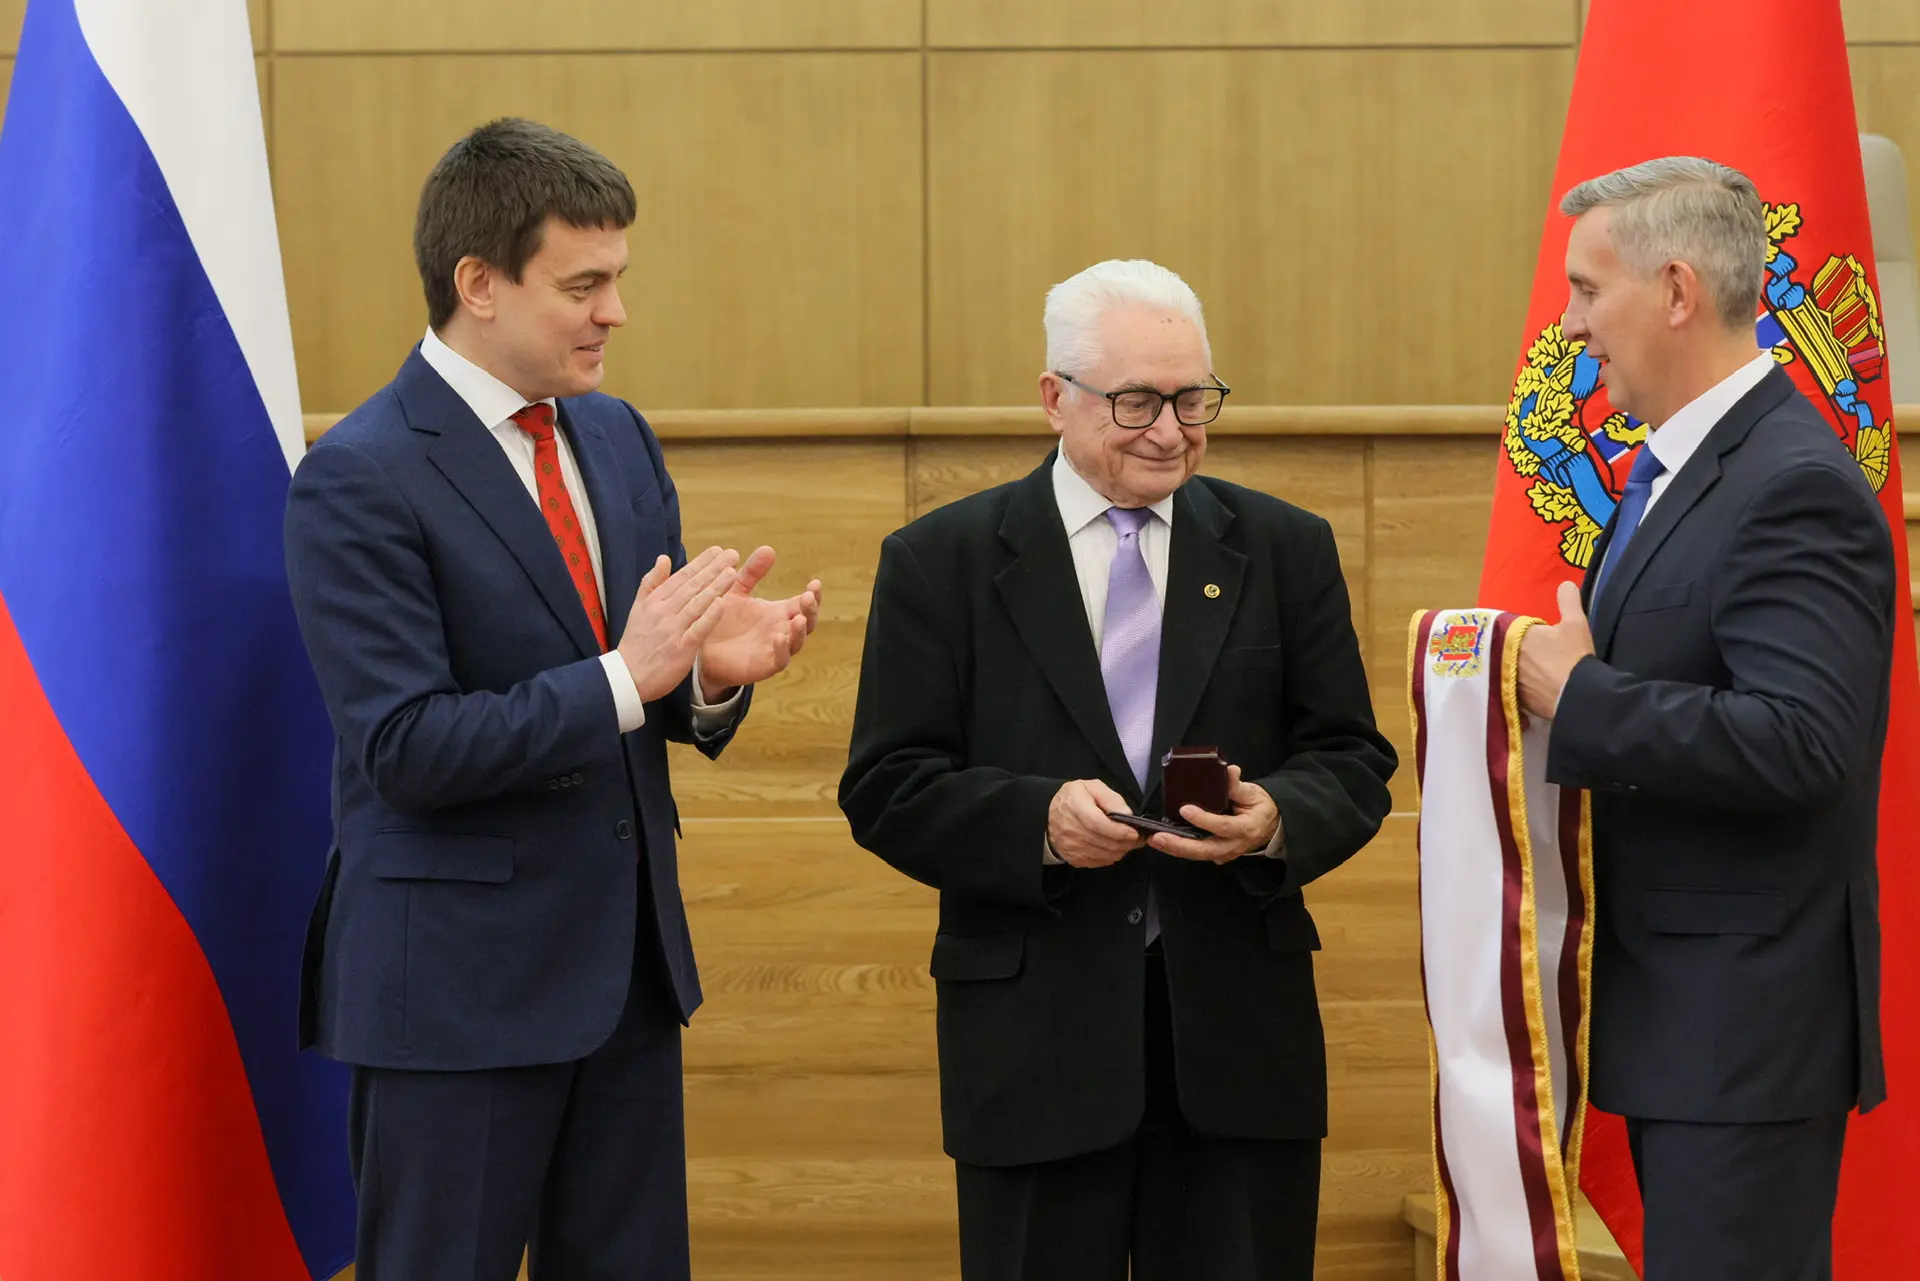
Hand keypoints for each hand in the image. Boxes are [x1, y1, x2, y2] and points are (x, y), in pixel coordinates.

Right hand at [617, 546, 739, 701]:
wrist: (627, 677)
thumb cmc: (636, 642)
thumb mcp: (637, 608)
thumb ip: (652, 582)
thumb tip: (664, 558)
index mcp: (655, 601)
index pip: (682, 577)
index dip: (701, 563)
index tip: (717, 550)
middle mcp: (664, 612)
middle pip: (692, 586)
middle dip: (713, 569)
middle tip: (732, 554)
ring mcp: (672, 630)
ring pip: (697, 604)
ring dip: (715, 587)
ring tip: (732, 573)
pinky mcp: (681, 649)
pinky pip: (698, 629)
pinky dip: (710, 616)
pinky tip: (723, 603)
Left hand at [695, 545, 823, 698]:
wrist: (700, 647)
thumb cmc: (720, 618)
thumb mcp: (736, 590)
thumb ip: (752, 572)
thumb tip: (769, 548)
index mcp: (778, 613)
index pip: (804, 603)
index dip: (813, 595)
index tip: (815, 582)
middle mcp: (781, 630)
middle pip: (807, 622)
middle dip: (811, 610)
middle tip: (808, 597)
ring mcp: (775, 650)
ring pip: (797, 642)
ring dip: (800, 631)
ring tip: (799, 619)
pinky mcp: (764, 666)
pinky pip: (779, 660)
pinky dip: (782, 650)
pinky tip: (779, 637)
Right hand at [1048, 779, 1145, 867]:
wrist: (1050, 816)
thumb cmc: (1074, 799)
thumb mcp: (1092, 787)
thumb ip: (1111, 798)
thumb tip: (1127, 814)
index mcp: (1075, 806)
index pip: (1098, 824)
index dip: (1118, 831)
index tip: (1133, 832)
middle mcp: (1070, 829)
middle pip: (1103, 842)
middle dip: (1125, 842)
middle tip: (1136, 837)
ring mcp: (1071, 847)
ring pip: (1103, 855)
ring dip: (1120, 850)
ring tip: (1127, 841)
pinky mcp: (1073, 858)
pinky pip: (1099, 862)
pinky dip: (1111, 856)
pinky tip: (1114, 847)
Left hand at [1147, 764, 1279, 863]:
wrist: (1270, 824)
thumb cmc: (1260, 806)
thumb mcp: (1253, 793)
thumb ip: (1237, 785)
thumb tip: (1229, 770)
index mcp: (1246, 828)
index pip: (1223, 826)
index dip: (1204, 820)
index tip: (1185, 809)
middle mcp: (1235, 845)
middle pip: (1206, 849)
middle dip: (1180, 845)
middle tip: (1159, 837)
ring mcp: (1226, 853)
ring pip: (1200, 855)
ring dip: (1176, 849)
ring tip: (1155, 841)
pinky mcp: (1218, 855)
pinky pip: (1199, 855)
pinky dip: (1181, 851)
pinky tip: (1165, 843)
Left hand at [1517, 581, 1593, 721]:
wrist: (1577, 696)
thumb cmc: (1573, 656)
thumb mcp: (1575, 623)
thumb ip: (1568, 600)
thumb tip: (1566, 583)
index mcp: (1516, 636)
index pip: (1516, 631)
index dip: (1533, 636)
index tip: (1546, 643)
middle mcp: (1504, 657)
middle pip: (1511, 651)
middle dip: (1524, 653)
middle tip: (1546, 660)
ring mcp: (1508, 679)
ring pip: (1512, 670)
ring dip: (1523, 671)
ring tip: (1544, 676)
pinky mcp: (1514, 699)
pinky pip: (1515, 690)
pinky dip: (1524, 689)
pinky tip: (1540, 691)